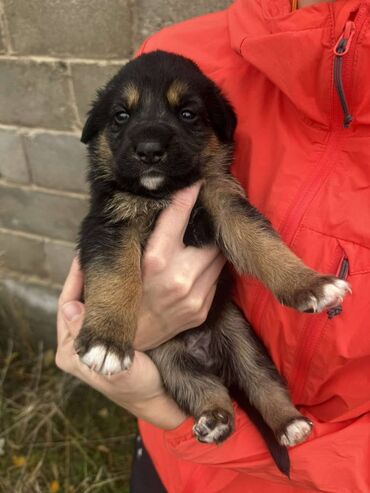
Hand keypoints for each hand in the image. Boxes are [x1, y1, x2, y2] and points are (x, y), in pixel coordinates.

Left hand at [56, 258, 185, 429]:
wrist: (160, 399)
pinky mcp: (111, 335)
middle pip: (79, 301)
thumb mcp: (117, 371)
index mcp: (70, 351)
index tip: (85, 257)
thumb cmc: (139, 388)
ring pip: (94, 301)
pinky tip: (129, 278)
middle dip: (89, 277)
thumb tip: (70, 307)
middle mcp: (78, 344)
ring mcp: (94, 339)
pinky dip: (117, 291)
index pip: (67, 305)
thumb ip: (92, 343)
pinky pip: (110, 306)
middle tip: (100, 253)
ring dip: (102, 281)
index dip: (74, 280)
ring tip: (114, 261)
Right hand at [135, 182, 224, 350]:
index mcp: (153, 261)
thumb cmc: (120, 296)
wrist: (127, 342)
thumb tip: (146, 205)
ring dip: (210, 248)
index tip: (196, 182)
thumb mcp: (120, 263)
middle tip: (201, 219)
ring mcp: (193, 296)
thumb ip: (133, 235)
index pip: (176, 218)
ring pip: (217, 257)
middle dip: (205, 227)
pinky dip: (210, 270)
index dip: (187, 196)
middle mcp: (178, 277)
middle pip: (206, 237)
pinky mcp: (201, 310)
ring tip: (199, 244)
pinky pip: (216, 279)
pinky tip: (197, 269)